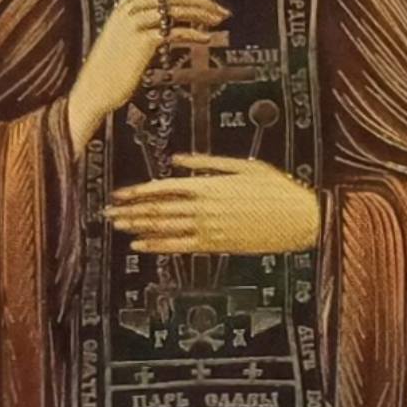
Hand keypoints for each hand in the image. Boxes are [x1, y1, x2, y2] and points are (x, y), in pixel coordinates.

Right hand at [67, 0, 226, 154]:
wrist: (94, 89)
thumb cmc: (113, 66)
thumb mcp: (128, 35)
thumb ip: (148, 20)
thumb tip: (178, 14)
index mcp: (128, 1)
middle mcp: (130, 8)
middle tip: (224, 6)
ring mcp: (134, 23)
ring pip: (175, 10)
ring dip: (201, 14)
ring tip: (219, 21)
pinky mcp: (141, 41)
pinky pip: (173, 32)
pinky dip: (193, 34)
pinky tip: (206, 40)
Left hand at [104, 154, 320, 253]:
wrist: (298, 219)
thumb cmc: (275, 189)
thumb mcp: (243, 166)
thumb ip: (205, 162)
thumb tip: (176, 159)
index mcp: (208, 185)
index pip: (163, 188)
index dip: (138, 191)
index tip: (120, 192)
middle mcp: (203, 208)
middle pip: (158, 209)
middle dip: (130, 210)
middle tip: (108, 211)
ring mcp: (208, 229)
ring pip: (164, 228)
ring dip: (138, 227)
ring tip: (118, 226)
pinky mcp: (215, 245)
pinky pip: (179, 247)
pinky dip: (157, 246)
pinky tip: (141, 246)